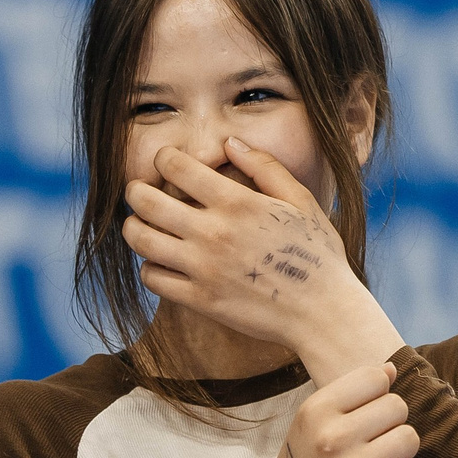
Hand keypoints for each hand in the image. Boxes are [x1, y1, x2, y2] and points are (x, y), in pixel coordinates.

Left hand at [120, 138, 403, 383]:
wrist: (323, 314)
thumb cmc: (317, 254)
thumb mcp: (300, 200)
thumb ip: (264, 167)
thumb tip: (229, 143)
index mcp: (237, 203)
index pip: (176, 167)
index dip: (164, 158)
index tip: (167, 163)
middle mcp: (214, 233)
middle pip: (146, 202)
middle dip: (135, 190)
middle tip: (139, 192)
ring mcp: (203, 269)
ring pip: (141, 240)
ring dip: (134, 227)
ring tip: (142, 224)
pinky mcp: (200, 300)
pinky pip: (152, 278)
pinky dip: (150, 266)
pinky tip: (162, 261)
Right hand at [221, 362, 420, 457]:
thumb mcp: (309, 427)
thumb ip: (348, 398)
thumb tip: (390, 369)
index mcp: (314, 410)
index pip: (375, 377)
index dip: (379, 396)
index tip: (365, 416)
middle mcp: (331, 436)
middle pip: (398, 406)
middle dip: (392, 425)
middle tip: (373, 445)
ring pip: (410, 438)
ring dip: (401, 453)